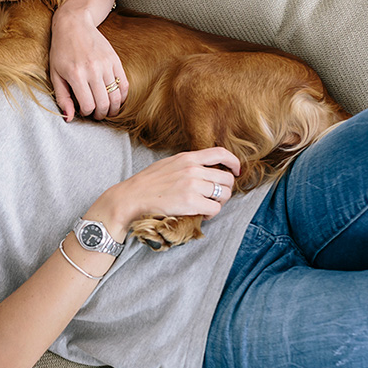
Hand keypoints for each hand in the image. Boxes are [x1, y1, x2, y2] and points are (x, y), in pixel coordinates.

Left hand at [49, 6, 127, 120]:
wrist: (74, 24)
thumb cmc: (61, 50)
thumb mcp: (55, 74)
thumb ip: (62, 97)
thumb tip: (69, 118)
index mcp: (76, 75)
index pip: (88, 105)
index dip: (87, 113)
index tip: (84, 111)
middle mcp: (93, 70)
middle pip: (104, 103)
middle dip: (101, 114)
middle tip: (98, 115)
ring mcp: (106, 65)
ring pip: (116, 96)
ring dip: (113, 108)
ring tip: (108, 110)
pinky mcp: (115, 60)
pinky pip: (125, 84)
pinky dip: (122, 96)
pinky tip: (116, 99)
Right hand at [90, 148, 240, 236]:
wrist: (131, 197)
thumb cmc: (147, 183)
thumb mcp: (169, 164)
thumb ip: (187, 163)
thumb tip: (205, 169)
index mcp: (188, 157)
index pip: (220, 153)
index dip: (233, 163)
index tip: (236, 171)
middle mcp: (193, 169)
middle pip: (227, 178)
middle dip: (226, 189)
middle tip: (216, 197)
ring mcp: (192, 186)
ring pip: (224, 194)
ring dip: (219, 203)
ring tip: (207, 206)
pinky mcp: (190, 202)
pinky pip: (214, 208)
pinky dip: (211, 213)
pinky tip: (201, 214)